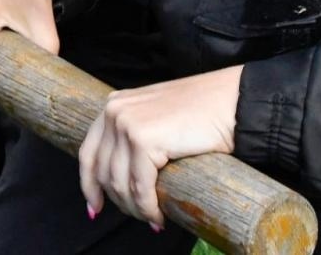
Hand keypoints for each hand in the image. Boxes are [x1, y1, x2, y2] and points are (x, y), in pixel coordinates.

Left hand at [79, 68, 242, 227]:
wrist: (232, 102)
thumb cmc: (202, 113)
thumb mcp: (156, 118)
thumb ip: (134, 136)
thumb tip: (119, 176)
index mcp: (114, 105)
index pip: (88, 153)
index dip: (90, 185)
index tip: (95, 208)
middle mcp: (115, 111)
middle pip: (101, 172)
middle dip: (118, 202)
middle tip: (140, 216)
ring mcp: (127, 124)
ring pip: (119, 184)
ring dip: (136, 209)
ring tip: (153, 218)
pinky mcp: (144, 140)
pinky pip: (139, 188)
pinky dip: (148, 208)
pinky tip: (159, 217)